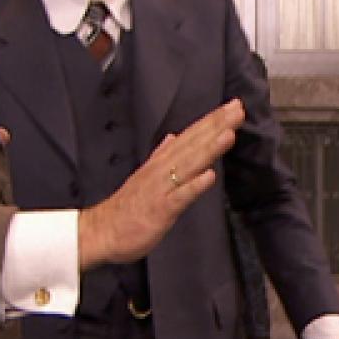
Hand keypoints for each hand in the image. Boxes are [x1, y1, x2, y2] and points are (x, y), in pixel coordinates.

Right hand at [77, 99, 242, 268]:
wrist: (100, 232)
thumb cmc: (126, 207)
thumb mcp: (145, 176)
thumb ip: (160, 156)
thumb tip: (173, 138)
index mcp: (161, 163)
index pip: (190, 137)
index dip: (212, 121)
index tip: (233, 106)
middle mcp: (162, 171)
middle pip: (193, 145)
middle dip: (216, 126)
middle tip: (237, 108)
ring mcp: (161, 189)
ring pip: (188, 165)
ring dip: (209, 149)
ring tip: (229, 133)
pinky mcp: (159, 210)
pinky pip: (179, 197)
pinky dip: (194, 186)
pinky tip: (210, 176)